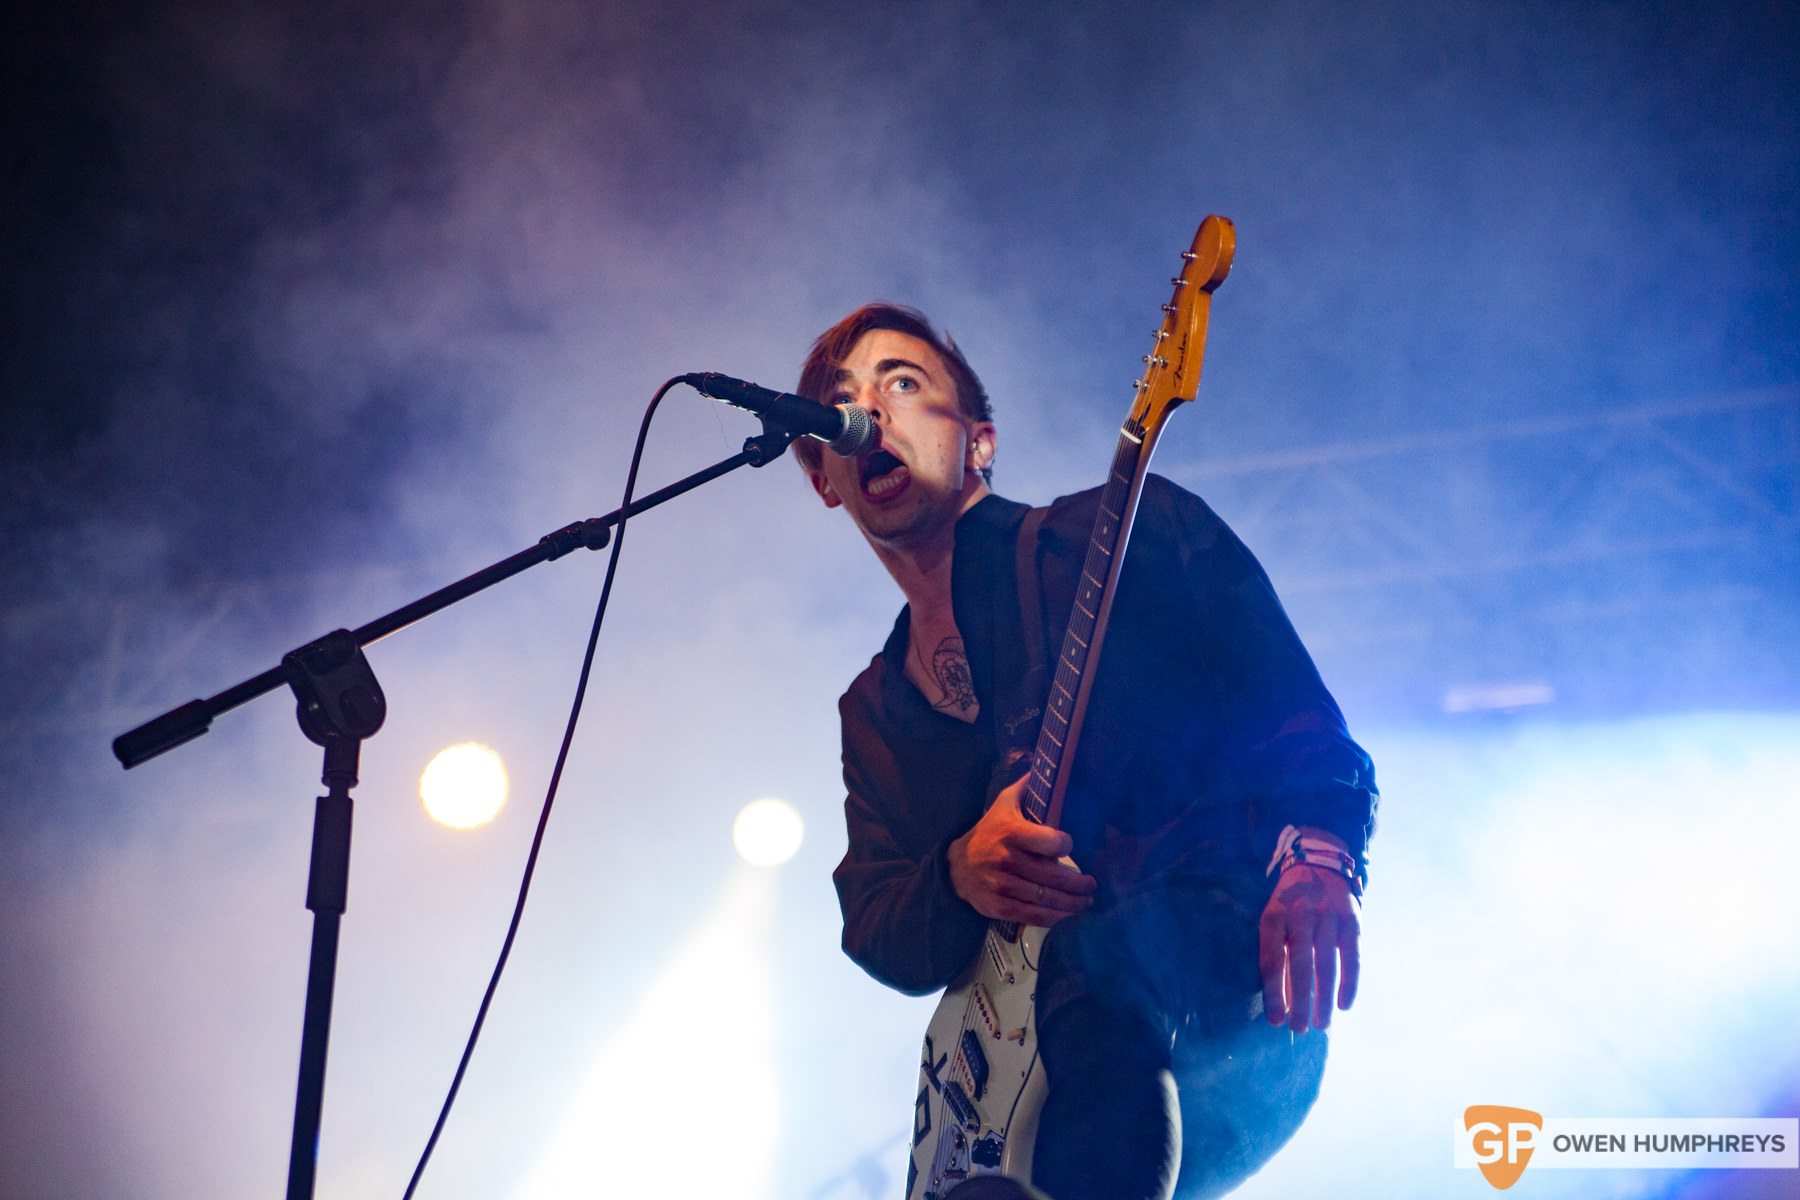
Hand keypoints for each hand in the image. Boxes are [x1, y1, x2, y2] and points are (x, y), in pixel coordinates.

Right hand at [947, 777, 1096, 925]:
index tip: (1070, 847)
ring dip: (1072, 903)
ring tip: (1085, 901)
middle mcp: (1007, 860)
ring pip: (1047, 899)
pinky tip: (1066, 913)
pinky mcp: (999, 906)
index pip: (1052, 843)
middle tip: (1091, 883)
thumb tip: (1050, 766)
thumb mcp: (1004, 803)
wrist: (956, 866)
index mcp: (1012, 832)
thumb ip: (1028, 787)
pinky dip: (1055, 917)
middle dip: (1079, 883)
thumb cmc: (989, 831)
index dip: (1066, 845)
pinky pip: (1034, 916)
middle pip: (1054, 877)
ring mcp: (1003, 885)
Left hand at [1258, 830, 1361, 1032]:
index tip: (1275, 1021)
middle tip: (1300, 1029)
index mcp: (1274, 916)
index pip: (1272, 960)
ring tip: (1321, 1024)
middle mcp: (1301, 915)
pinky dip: (1350, 983)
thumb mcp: (1273, 920)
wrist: (1319, 865)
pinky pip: (1352, 957)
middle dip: (1300, 1002)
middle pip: (1300, 966)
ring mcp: (1329, 917)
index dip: (1274, 993)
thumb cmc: (1289, 904)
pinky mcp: (1352, 921)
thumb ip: (1275, 954)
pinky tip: (1344, 1005)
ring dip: (1324, 999)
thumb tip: (1277, 1000)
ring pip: (1327, 965)